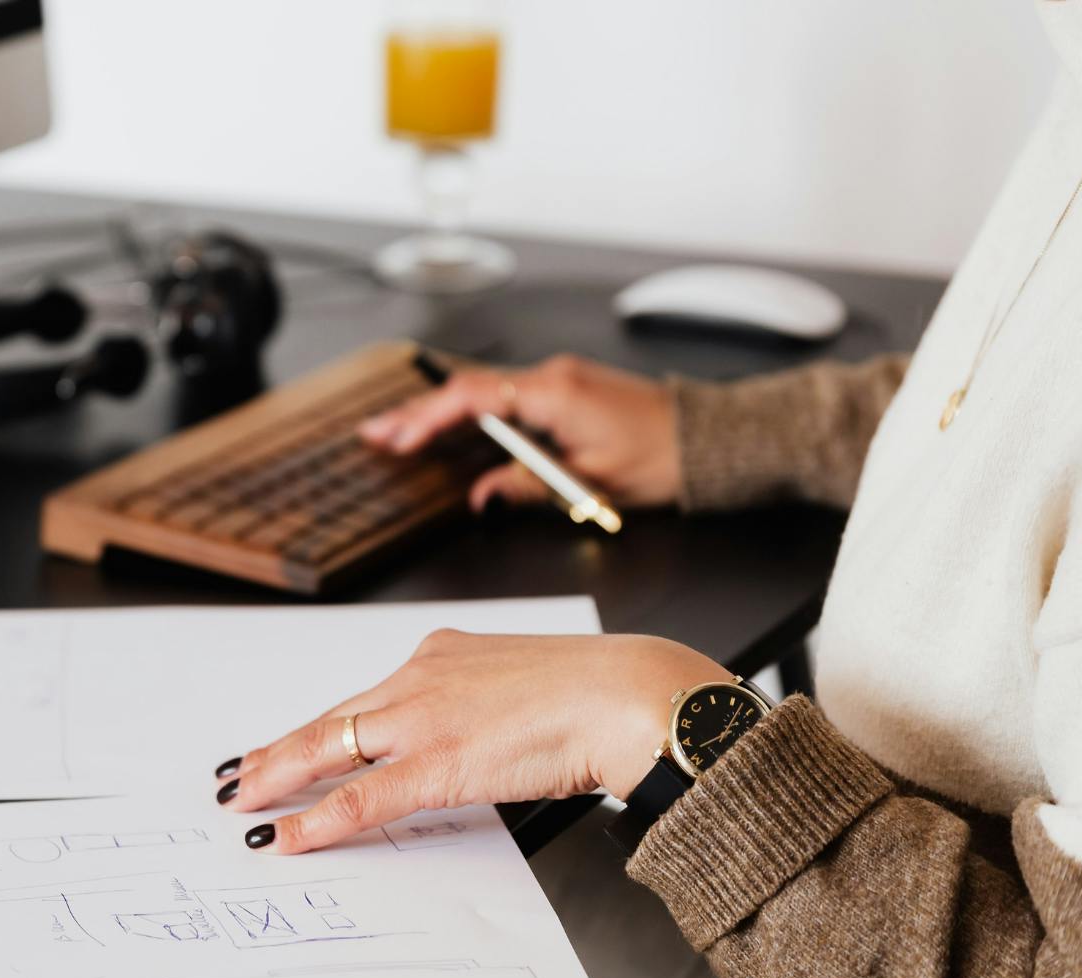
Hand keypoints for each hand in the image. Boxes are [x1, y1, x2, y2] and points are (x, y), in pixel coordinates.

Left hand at [213, 630, 729, 854]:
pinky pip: (362, 797)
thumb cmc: (593, 693)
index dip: (320, 725)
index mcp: (443, 654)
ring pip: (330, 750)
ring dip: (281, 779)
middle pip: (332, 720)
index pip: (364, 698)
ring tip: (246, 801)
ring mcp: (424, 718)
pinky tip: (288, 834)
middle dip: (280, 752)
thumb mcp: (522, 684)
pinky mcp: (437, 761)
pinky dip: (318, 819)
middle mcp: (421, 677)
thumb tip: (470, 739)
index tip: (287, 741)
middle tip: (241, 774)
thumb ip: (481, 705)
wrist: (625, 693)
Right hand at [358, 355, 682, 508]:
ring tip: (398, 431)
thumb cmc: (661, 457)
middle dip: (418, 412)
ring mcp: (557, 379)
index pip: (474, 398)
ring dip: (440, 412)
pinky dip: (469, 412)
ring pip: (483, 392)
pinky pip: (504, 396)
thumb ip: (527, 486)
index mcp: (555, 394)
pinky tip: (448, 427)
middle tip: (376, 431)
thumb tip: (481, 496)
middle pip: (468, 390)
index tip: (398, 439)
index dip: (429, 419)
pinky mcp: (564, 389)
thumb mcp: (590, 483)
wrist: (705, 439)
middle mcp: (551, 377)